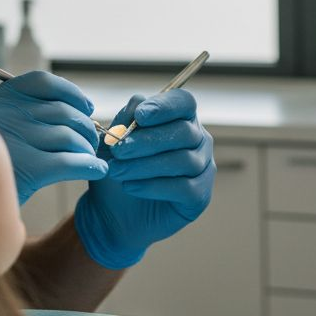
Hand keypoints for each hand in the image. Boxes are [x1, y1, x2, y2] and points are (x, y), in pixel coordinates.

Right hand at [0, 72, 104, 204]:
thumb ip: (15, 115)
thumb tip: (67, 112)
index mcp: (0, 99)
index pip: (45, 83)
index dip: (72, 94)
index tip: (86, 107)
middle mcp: (11, 114)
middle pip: (64, 112)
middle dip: (85, 126)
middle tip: (91, 141)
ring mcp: (19, 139)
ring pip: (71, 136)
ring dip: (88, 148)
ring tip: (90, 158)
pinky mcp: (29, 168)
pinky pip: (72, 162)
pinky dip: (90, 165)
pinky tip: (97, 171)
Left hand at [74, 88, 214, 268]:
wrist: (112, 213)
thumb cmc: (117, 170)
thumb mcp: (112, 142)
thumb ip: (124, 120)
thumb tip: (138, 104)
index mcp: (180, 119)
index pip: (184, 102)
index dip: (164, 107)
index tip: (139, 117)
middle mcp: (198, 140)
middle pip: (183, 132)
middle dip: (147, 141)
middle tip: (118, 150)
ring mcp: (203, 168)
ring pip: (183, 160)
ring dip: (145, 165)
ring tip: (117, 171)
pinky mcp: (200, 196)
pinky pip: (184, 187)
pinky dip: (154, 186)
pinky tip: (130, 187)